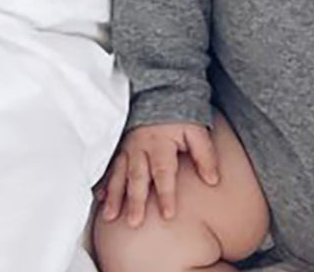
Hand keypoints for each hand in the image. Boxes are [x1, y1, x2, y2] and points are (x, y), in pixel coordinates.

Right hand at [94, 122, 218, 227]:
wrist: (159, 92)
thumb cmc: (180, 116)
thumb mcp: (197, 132)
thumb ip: (205, 155)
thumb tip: (213, 180)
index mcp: (161, 143)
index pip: (164, 172)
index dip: (166, 194)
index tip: (168, 215)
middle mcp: (141, 147)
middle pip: (137, 177)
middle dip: (135, 201)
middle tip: (134, 222)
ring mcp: (127, 147)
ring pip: (119, 174)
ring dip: (114, 196)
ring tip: (111, 216)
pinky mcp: (119, 147)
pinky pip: (109, 166)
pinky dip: (104, 182)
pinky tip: (100, 197)